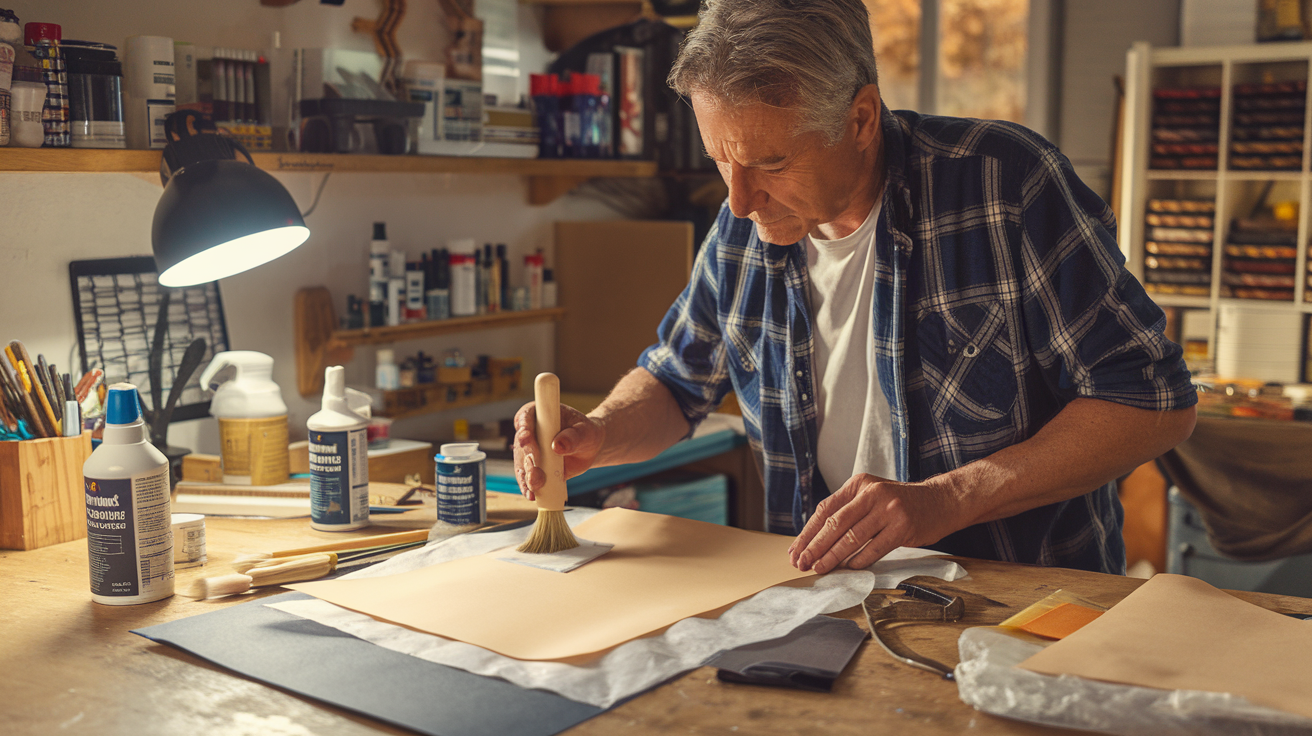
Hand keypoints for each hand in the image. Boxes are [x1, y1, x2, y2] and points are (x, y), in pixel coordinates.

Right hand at [512, 401, 605, 500]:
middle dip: (527, 458)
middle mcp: (530, 433)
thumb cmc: (585, 433)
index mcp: (539, 415)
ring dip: (527, 477)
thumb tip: (557, 446)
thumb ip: (573, 437)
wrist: (588, 448)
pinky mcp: (533, 469)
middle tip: (535, 468)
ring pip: (522, 465)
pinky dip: (529, 487)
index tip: (526, 438)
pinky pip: (527, 479)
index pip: (525, 417)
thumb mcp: (585, 432)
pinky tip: (532, 495)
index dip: (524, 428)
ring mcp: (529, 453)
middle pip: (521, 445)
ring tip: (536, 486)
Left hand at [787, 474, 956, 573]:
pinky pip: (875, 548)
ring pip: (852, 537)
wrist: (941, 500)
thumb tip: (816, 539)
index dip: (808, 533)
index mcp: (858, 484)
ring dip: (833, 556)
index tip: (796, 550)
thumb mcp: (872, 496)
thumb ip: (848, 511)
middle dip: (815, 546)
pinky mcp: (904, 526)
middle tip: (802, 563)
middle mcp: (872, 493)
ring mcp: (889, 509)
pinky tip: (849, 568)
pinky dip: (859, 560)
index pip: (826, 510)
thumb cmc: (900, 503)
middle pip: (835, 523)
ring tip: (820, 568)